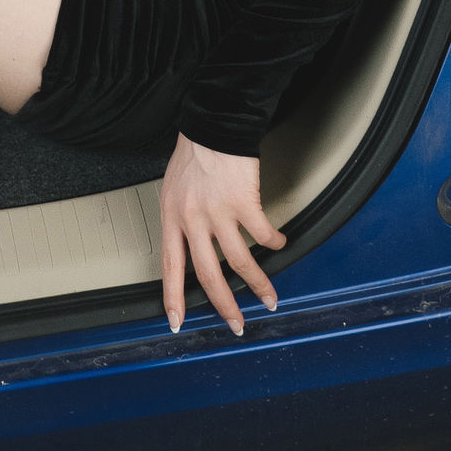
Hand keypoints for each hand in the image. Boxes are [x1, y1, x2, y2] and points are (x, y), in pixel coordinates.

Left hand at [160, 131, 285, 337]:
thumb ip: (180, 220)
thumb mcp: (173, 191)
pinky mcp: (243, 202)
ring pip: (239, 262)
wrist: (212, 126)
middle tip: (236, 324)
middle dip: (223, 305)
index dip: (172, 297)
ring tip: (269, 297)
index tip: (177, 322)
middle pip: (207, 274)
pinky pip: (262, 233)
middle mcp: (192, 219)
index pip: (170, 267)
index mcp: (172, 218)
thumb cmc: (193, 154)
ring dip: (257, 284)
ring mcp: (218, 212)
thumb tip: (189, 245)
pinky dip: (274, 242)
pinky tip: (280, 243)